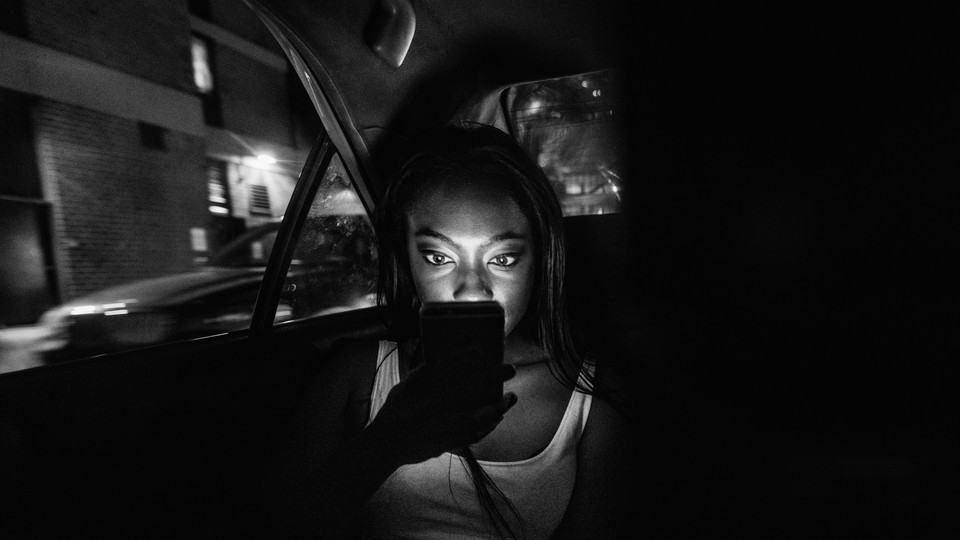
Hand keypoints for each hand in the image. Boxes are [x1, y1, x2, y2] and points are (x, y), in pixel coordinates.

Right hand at [368, 361, 517, 465]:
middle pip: (472, 390)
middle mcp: (437, 407)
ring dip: (498, 405)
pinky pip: (475, 434)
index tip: (482, 350)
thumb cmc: (397, 410)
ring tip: (511, 397)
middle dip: (494, 378)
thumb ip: (427, 371)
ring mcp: (446, 426)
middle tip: (511, 369)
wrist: (388, 444)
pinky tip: (498, 418)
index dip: (467, 359)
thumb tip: (456, 356)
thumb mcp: (407, 385)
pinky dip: (489, 425)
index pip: (449, 369)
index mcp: (424, 390)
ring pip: (479, 415)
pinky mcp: (451, 441)